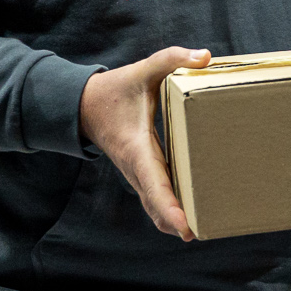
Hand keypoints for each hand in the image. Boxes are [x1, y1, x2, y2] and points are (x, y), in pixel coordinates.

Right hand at [79, 46, 210, 240]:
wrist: (84, 105)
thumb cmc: (116, 89)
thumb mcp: (142, 70)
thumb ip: (172, 59)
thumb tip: (206, 57)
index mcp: (136, 148)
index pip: (154, 184)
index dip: (169, 207)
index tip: (186, 227)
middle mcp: (135, 168)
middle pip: (156, 205)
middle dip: (176, 223)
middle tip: (204, 234)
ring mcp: (137, 174)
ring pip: (155, 206)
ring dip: (174, 220)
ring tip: (205, 229)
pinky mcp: (141, 173)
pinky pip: (156, 197)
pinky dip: (170, 209)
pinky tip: (193, 214)